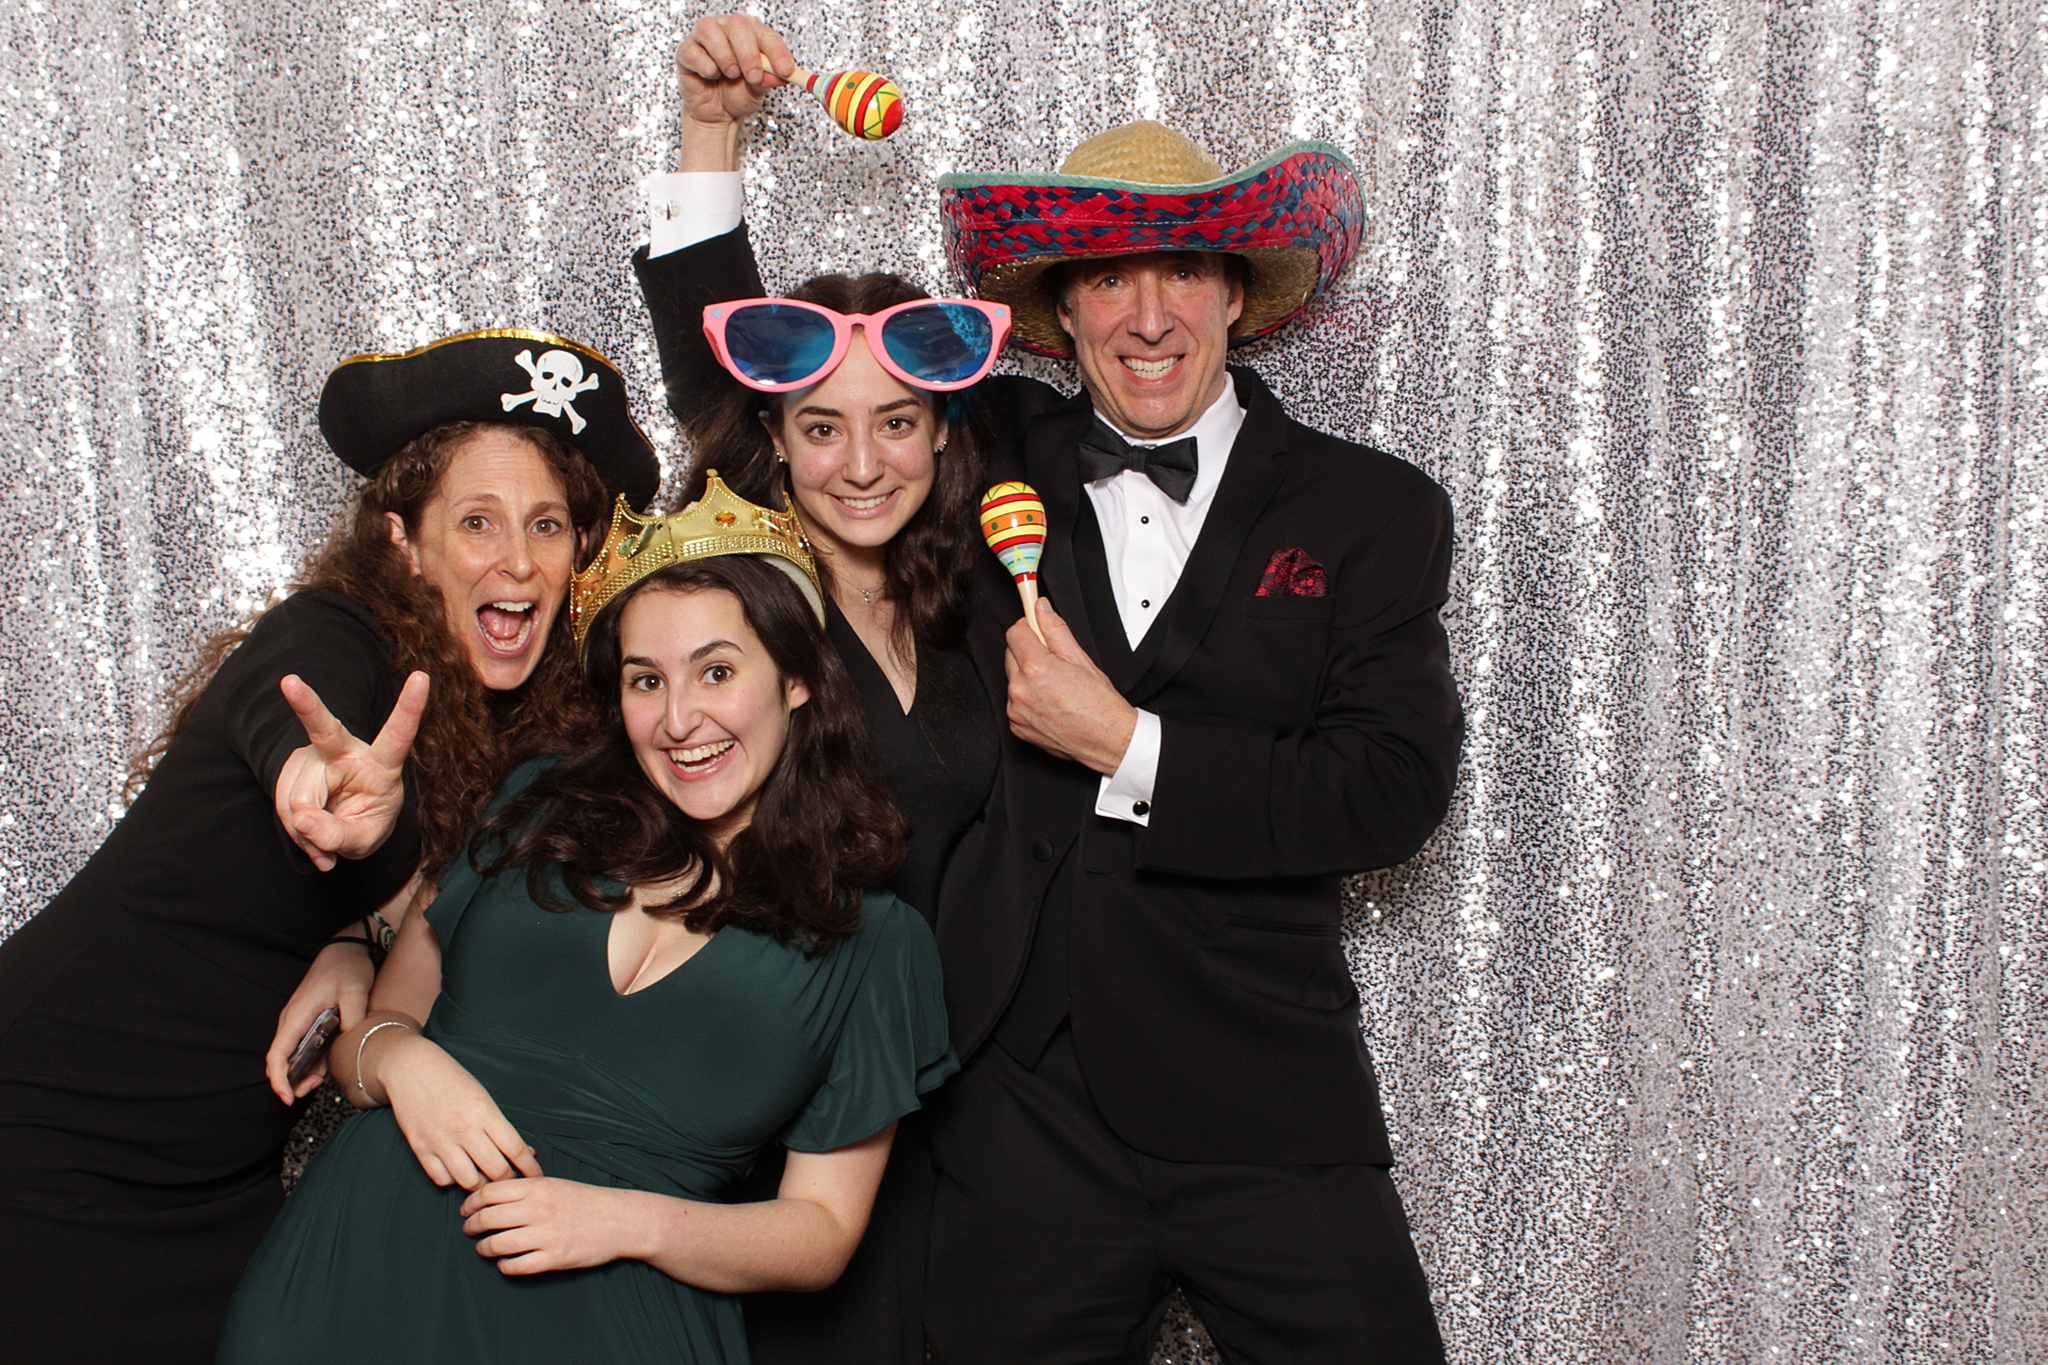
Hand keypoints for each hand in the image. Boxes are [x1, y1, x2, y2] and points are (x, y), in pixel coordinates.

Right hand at [263, 940, 374, 1102]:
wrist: (346, 949)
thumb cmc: (347, 968)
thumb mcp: (355, 991)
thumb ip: (352, 1018)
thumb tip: (349, 1039)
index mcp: (297, 1015)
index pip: (278, 1054)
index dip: (279, 1079)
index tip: (288, 1096)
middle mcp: (293, 1022)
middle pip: (282, 1060)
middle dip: (292, 1081)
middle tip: (313, 1089)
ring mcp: (300, 1023)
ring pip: (293, 1057)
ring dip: (302, 1073)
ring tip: (321, 1081)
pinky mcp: (310, 1024)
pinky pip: (305, 1049)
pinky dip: (311, 1063)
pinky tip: (325, 1069)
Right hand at [271, 671, 428, 870]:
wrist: (342, 822)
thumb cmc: (365, 821)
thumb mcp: (364, 839)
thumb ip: (338, 835)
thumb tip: (301, 819)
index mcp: (382, 763)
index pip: (398, 734)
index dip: (410, 707)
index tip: (422, 676)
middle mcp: (347, 751)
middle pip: (324, 731)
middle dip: (306, 704)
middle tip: (290, 682)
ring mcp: (315, 756)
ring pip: (299, 798)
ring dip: (304, 828)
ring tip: (323, 836)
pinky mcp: (293, 768)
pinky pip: (284, 806)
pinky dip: (294, 828)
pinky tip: (308, 830)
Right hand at [379, 1033, 543, 1190]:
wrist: (411, 1067)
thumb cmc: (452, 1079)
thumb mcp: (483, 1096)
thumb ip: (501, 1126)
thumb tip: (526, 1152)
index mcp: (485, 1112)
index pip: (515, 1149)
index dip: (530, 1167)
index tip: (537, 1176)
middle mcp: (464, 1129)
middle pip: (496, 1170)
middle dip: (509, 1180)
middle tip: (511, 1179)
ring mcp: (440, 1140)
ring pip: (469, 1181)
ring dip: (481, 1184)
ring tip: (485, 1178)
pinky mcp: (420, 1148)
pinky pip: (441, 1179)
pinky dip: (453, 1180)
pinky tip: (459, 1172)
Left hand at [461, 1177, 649, 1275]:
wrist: (621, 1220)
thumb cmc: (587, 1201)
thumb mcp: (556, 1184)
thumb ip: (526, 1188)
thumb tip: (491, 1194)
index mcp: (538, 1187)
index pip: (489, 1192)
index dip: (471, 1202)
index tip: (466, 1210)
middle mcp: (539, 1209)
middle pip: (488, 1218)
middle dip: (472, 1226)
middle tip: (469, 1230)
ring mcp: (546, 1235)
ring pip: (497, 1244)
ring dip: (484, 1248)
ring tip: (484, 1248)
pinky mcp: (554, 1258)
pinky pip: (516, 1266)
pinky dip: (504, 1266)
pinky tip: (505, 1263)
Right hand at [676, 14, 792, 143]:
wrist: (717, 112)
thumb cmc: (738, 93)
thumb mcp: (758, 89)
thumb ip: (769, 79)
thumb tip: (781, 75)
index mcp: (751, 33)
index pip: (766, 34)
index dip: (777, 52)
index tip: (786, 71)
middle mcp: (727, 28)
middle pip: (737, 24)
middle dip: (748, 54)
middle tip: (754, 77)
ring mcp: (703, 37)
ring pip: (710, 30)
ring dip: (725, 57)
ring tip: (731, 75)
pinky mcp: (686, 51)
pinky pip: (694, 53)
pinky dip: (707, 69)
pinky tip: (711, 76)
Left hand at [1004, 601, 1137, 774]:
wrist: (1106, 739)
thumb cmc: (1099, 705)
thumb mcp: (1080, 659)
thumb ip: (1056, 630)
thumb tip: (1041, 610)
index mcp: (1036, 669)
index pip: (1014, 632)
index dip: (1028, 627)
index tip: (1036, 628)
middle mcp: (1021, 690)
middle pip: (1011, 654)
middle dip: (1029, 652)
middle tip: (1053, 662)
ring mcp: (1016, 710)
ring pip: (1013, 679)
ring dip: (1027, 677)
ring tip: (1054, 686)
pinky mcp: (1016, 726)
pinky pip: (1014, 703)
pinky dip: (1027, 699)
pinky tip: (1048, 702)